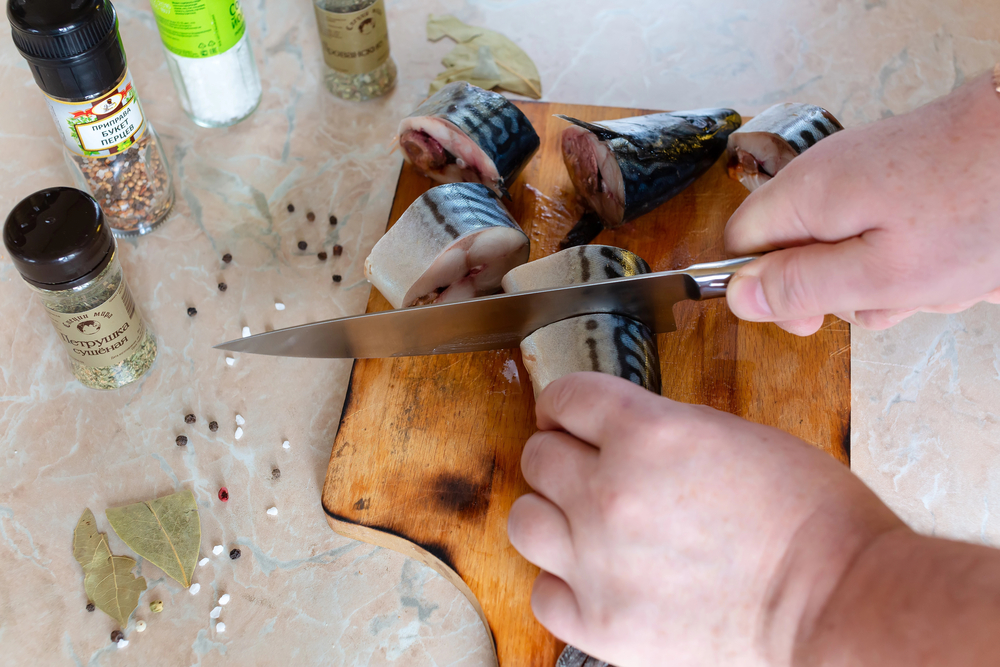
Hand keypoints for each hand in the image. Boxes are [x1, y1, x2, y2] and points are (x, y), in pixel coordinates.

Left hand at [507, 373, 902, 665]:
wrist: (838, 600)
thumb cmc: (807, 514)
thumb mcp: (729, 433)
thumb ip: (657, 428)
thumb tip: (611, 432)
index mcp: (647, 433)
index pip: (566, 398)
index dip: (563, 404)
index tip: (565, 416)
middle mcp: (610, 493)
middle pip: (538, 456)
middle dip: (561, 455)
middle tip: (586, 469)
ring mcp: (599, 564)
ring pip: (525, 521)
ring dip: (551, 515)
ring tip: (584, 524)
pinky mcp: (602, 624)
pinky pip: (543, 593)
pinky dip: (563, 582)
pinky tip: (593, 577)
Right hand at [724, 70, 999, 335]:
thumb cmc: (978, 208)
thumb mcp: (880, 274)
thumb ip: (802, 287)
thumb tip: (738, 298)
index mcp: (805, 196)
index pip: (739, 246)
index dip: (765, 289)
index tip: (810, 315)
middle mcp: (825, 175)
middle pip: (797, 249)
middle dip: (842, 288)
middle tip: (890, 297)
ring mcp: (864, 170)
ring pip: (846, 245)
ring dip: (888, 277)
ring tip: (938, 277)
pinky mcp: (898, 171)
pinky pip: (884, 228)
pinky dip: (914, 252)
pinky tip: (952, 256)